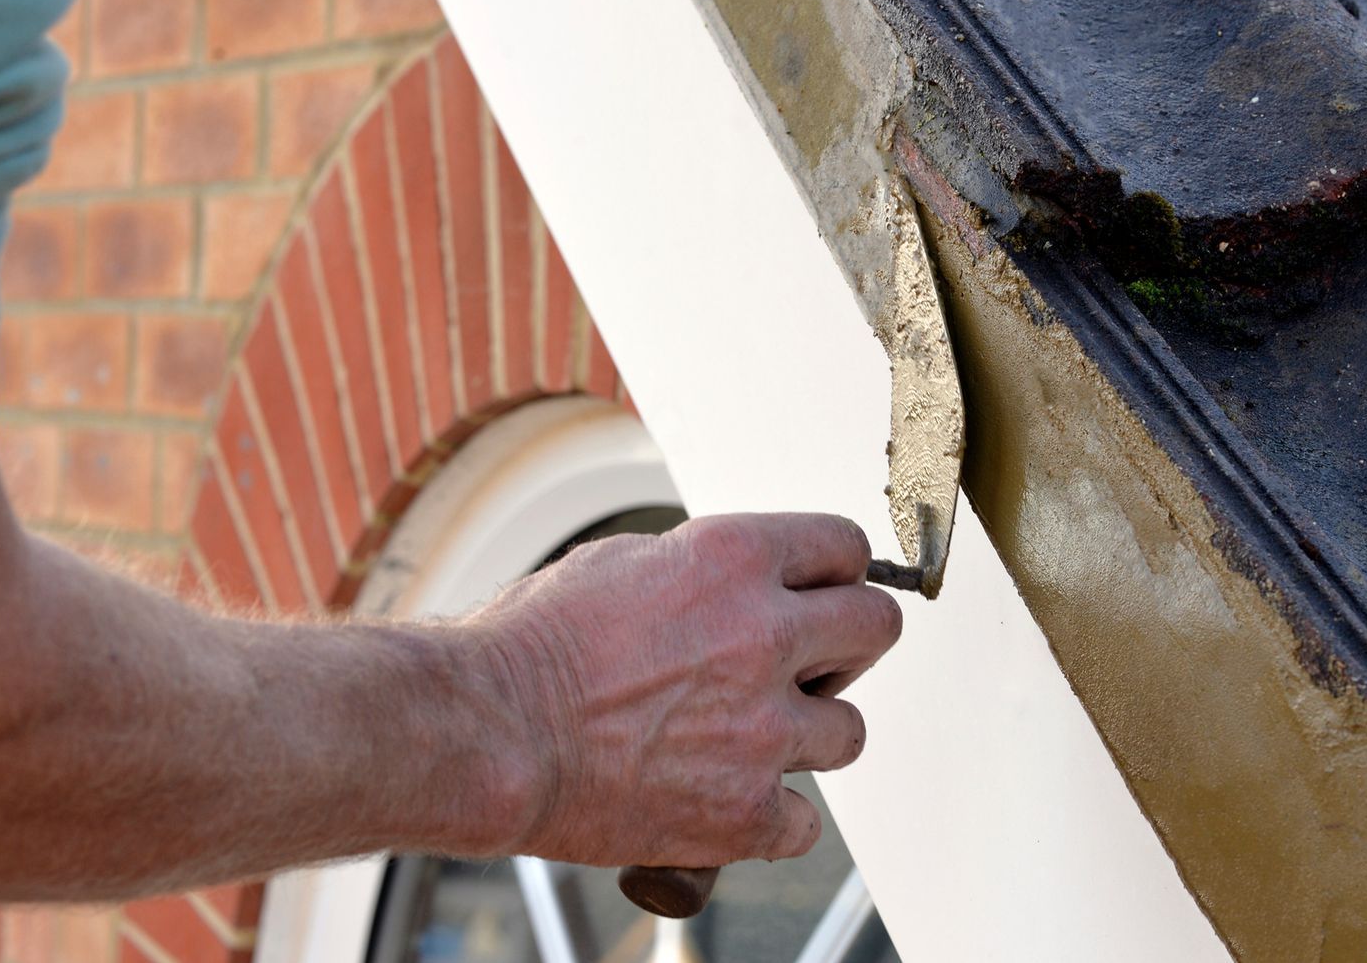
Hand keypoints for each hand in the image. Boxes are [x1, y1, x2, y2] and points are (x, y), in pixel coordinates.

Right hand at [465, 513, 902, 867]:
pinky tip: (730, 798)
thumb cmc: (528, 648)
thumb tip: (735, 581)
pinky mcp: (745, 812)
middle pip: (878, 627)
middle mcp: (762, 637)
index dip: (838, 570)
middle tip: (814, 661)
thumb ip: (699, 569)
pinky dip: (772, 817)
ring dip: (810, 734)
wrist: (489, 735)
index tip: (828, 590)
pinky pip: (805, 822)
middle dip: (849, 643)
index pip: (845, 546)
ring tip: (754, 737)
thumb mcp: (618, 563)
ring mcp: (762, 730)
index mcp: (733, 561)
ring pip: (849, 731)